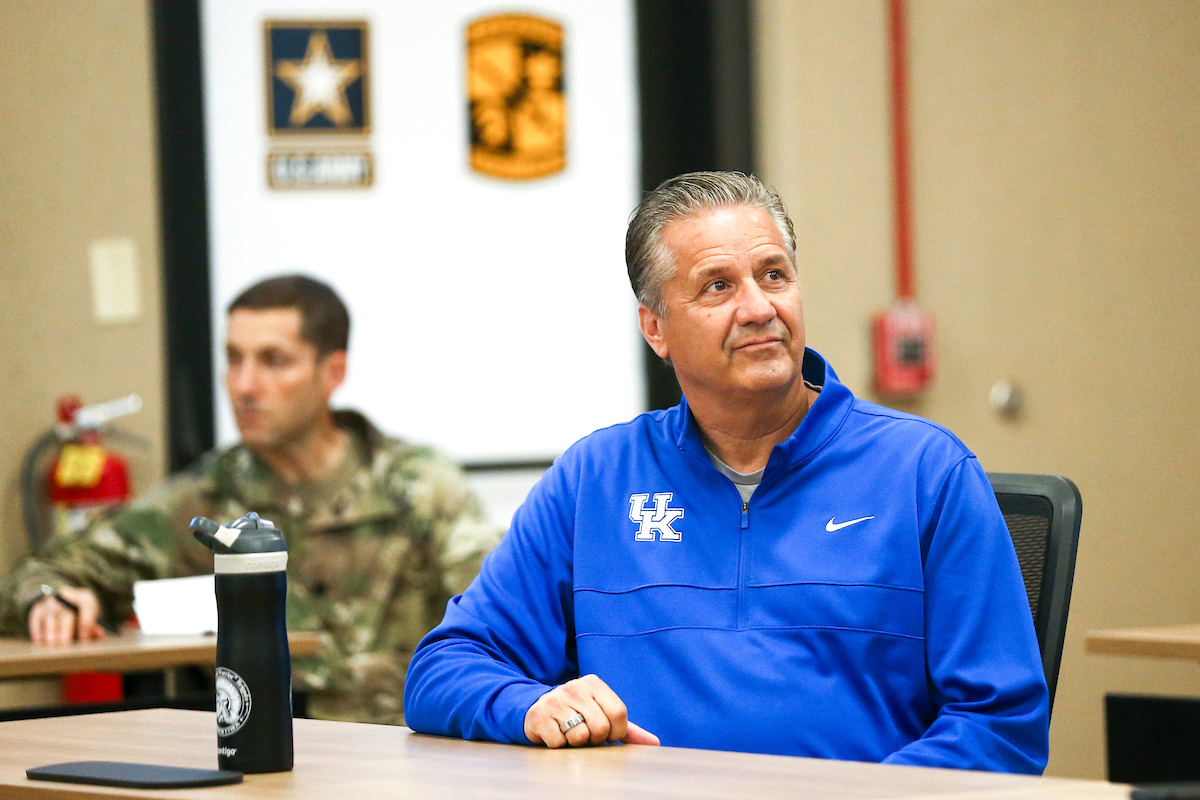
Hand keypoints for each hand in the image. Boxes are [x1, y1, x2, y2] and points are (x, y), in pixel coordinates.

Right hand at [28, 586, 105, 643]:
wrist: (66, 600)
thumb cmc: (83, 613)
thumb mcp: (91, 616)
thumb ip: (94, 626)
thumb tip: (99, 635)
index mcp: (85, 597)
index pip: (86, 608)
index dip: (85, 625)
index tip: (84, 640)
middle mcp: (66, 596)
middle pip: (65, 613)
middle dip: (65, 631)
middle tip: (64, 645)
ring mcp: (50, 601)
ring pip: (49, 617)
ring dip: (49, 633)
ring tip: (51, 646)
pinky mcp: (38, 607)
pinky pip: (35, 619)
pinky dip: (37, 631)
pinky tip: (39, 642)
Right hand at [523, 674, 659, 747]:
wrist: (539, 708)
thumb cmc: (577, 713)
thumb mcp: (602, 714)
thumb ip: (627, 729)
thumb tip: (654, 743)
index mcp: (594, 683)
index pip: (618, 713)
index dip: (616, 731)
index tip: (608, 734)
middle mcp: (575, 687)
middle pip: (601, 727)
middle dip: (595, 739)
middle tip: (586, 733)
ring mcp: (555, 700)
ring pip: (580, 736)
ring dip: (576, 742)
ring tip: (570, 732)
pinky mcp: (539, 716)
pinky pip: (559, 742)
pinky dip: (559, 745)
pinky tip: (556, 733)